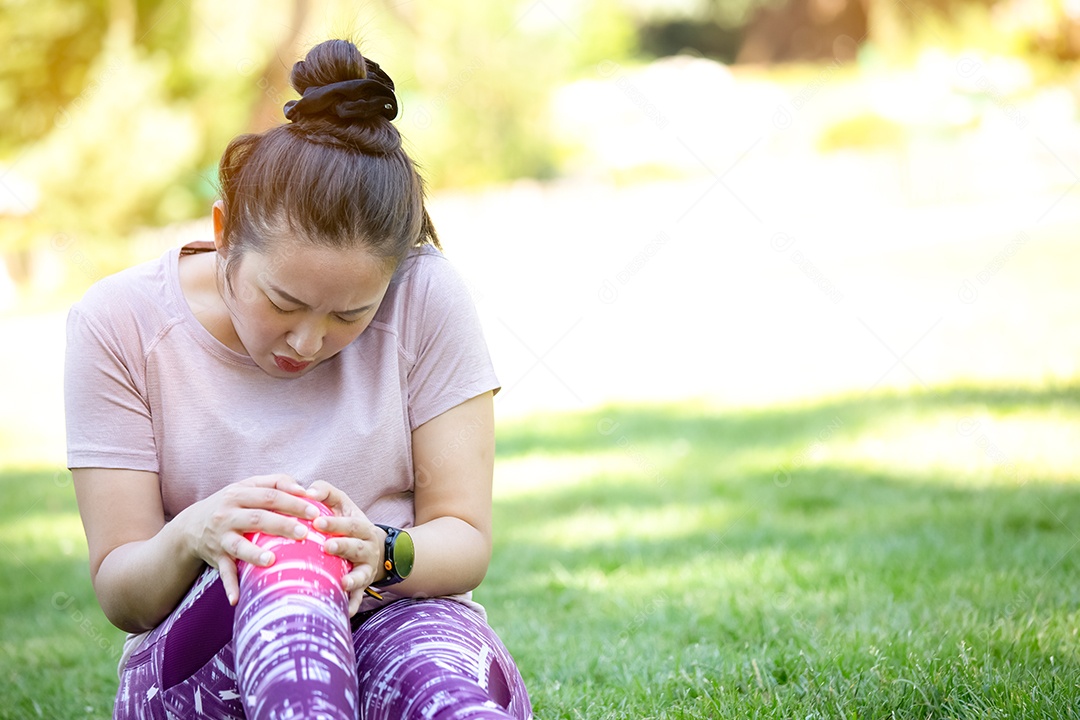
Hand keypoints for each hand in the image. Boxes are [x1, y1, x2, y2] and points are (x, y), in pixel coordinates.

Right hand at [180, 474, 319, 604]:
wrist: (191, 526)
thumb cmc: (231, 504)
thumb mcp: (248, 486)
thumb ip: (276, 482)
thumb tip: (305, 490)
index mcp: (239, 494)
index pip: (270, 496)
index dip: (293, 503)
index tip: (315, 512)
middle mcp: (228, 515)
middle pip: (257, 518)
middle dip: (281, 525)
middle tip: (304, 533)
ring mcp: (221, 537)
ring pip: (238, 545)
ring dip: (254, 554)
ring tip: (271, 559)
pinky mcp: (216, 557)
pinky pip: (223, 573)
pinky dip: (229, 585)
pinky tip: (236, 599)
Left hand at [305, 480, 386, 615]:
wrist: (376, 549)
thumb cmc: (348, 524)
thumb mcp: (342, 504)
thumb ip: (325, 492)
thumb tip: (306, 490)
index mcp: (361, 527)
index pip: (349, 523)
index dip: (335, 522)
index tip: (317, 521)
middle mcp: (366, 548)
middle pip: (356, 546)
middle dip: (343, 546)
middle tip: (326, 546)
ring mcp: (365, 568)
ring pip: (361, 574)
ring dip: (353, 578)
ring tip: (342, 582)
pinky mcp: (362, 587)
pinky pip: (358, 598)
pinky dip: (353, 605)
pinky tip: (346, 613)